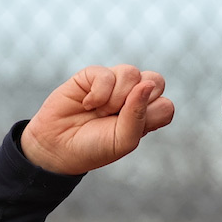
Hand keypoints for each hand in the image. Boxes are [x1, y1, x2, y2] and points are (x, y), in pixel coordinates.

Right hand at [20, 64, 175, 174]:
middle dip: (137, 100)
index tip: (127, 130)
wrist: (56, 147)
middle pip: (156, 81)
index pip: (165, 105)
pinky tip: (87, 104)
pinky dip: (98, 92)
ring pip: (132, 73)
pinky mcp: (93, 75)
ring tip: (100, 111)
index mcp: (144, 114)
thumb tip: (146, 83)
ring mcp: (113, 84)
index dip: (149, 117)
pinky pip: (107, 73)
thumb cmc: (92, 147)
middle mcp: (132, 96)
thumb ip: (138, 115)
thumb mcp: (122, 140)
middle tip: (116, 116)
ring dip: (115, 97)